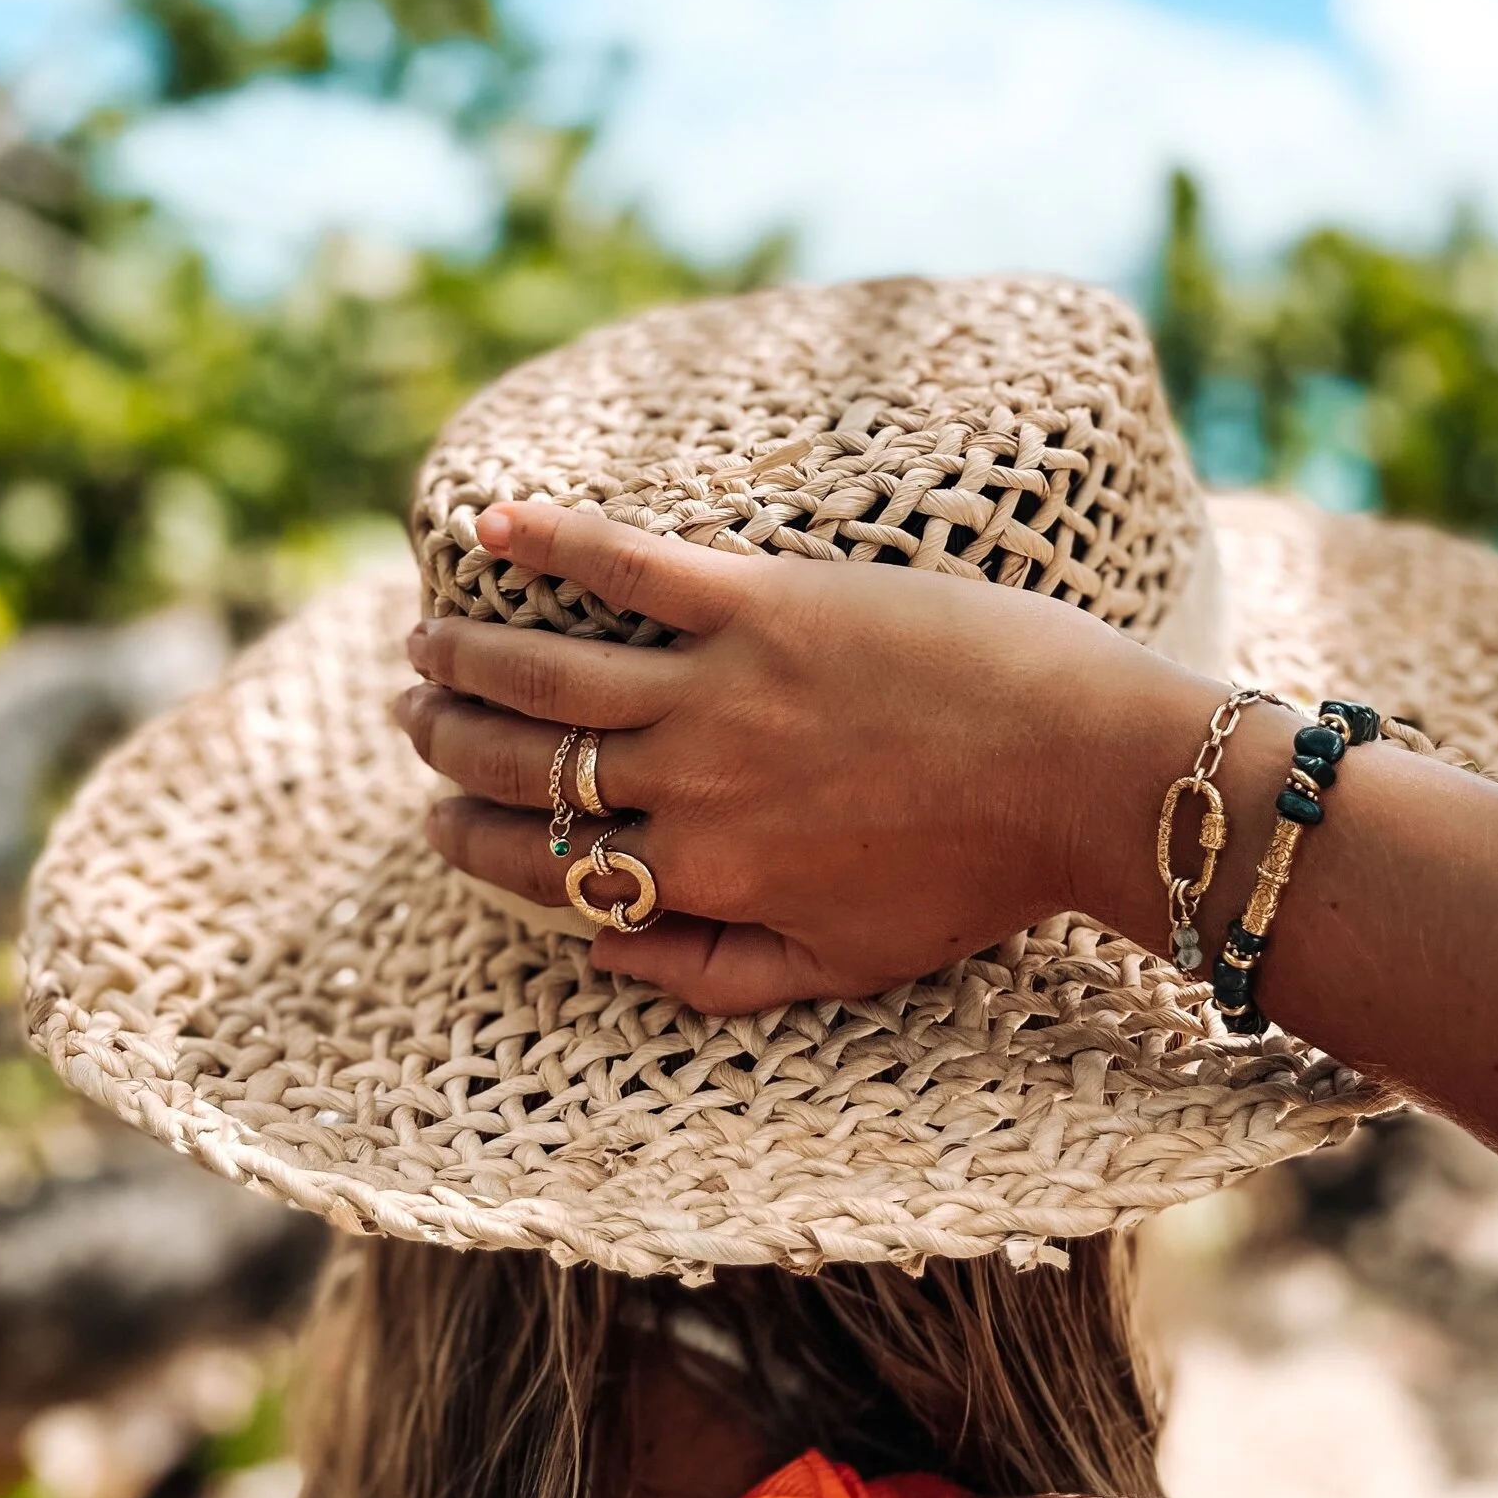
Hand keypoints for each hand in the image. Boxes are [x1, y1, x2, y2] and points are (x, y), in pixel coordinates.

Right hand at [398, 499, 1216, 1013]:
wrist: (1086, 773)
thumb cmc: (979, 874)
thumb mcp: (845, 965)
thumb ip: (714, 974)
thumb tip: (604, 950)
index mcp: (706, 876)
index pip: (547, 866)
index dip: (474, 844)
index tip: (434, 822)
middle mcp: (691, 784)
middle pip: (527, 765)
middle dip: (448, 744)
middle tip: (412, 714)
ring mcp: (722, 687)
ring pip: (549, 672)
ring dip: (470, 655)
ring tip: (426, 640)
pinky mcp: (767, 601)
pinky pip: (631, 566)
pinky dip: (554, 541)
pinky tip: (494, 523)